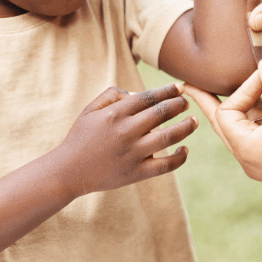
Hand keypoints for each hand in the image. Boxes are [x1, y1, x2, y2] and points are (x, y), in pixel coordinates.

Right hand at [52, 83, 196, 197]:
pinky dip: (179, 157)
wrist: (68, 172)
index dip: (168, 90)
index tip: (180, 88)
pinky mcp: (136, 173)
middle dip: (179, 104)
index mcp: (115, 114)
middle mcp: (126, 131)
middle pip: (162, 112)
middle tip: (186, 102)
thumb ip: (112, 95)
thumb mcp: (89, 111)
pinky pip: (165, 165)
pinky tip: (185, 150)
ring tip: (194, 121)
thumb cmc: (81, 138)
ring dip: (186, 127)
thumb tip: (137, 92)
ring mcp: (133, 153)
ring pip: (168, 136)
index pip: (149, 97)